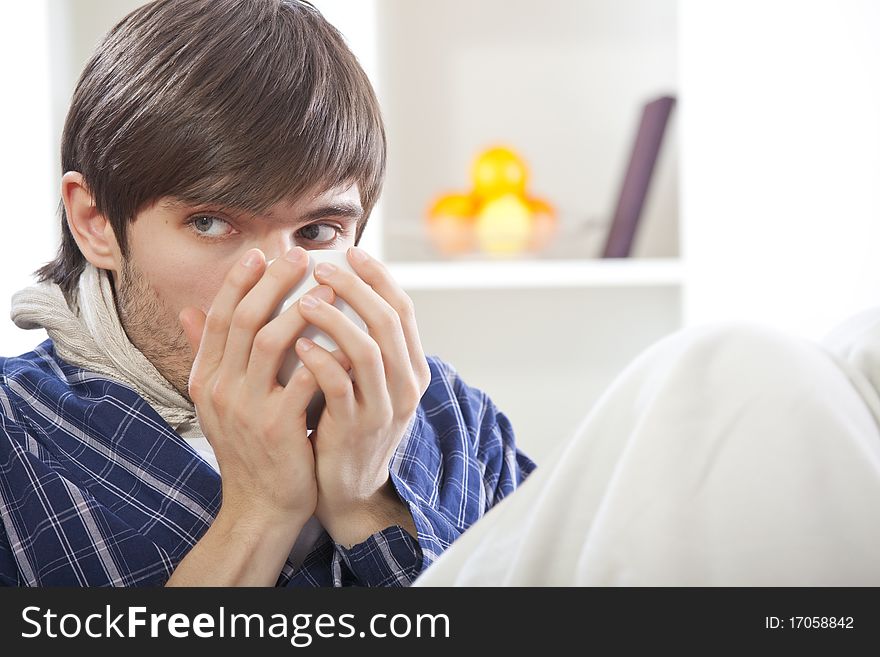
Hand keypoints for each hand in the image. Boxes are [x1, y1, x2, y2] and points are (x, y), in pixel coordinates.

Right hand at [178, 247, 342, 539]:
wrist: (260, 505)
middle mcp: (219, 389)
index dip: (238, 282)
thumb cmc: (249, 447)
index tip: (260, 253)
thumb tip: (187, 309)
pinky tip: (345, 337)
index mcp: (205, 378)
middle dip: (272, 282)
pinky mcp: (276, 427)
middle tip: (300, 256)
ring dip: (300, 310)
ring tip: (329, 288)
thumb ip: (209, 355)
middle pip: (242, 320)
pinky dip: (323, 354)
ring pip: (268, 342)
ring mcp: (246, 408)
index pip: (218, 317)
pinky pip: (302, 379)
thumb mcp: (219, 401)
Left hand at [293, 246, 431, 545]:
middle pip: (388, 321)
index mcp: (410, 367)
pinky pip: (340, 386)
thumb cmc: (347, 423)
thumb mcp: (363, 381)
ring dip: (336, 318)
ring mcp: (384, 408)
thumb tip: (336, 288)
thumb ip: (357, 340)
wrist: (347, 487)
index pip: (402, 309)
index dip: (378, 277)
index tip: (350, 252)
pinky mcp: (356, 428)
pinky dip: (320, 360)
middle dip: (356, 288)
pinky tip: (298, 344)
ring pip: (368, 350)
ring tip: (305, 299)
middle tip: (321, 266)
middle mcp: (406, 384)